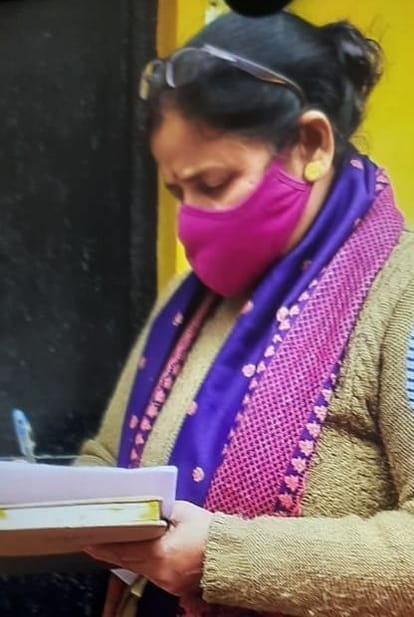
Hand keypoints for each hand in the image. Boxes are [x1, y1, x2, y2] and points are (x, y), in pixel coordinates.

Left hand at [84, 500, 212, 596]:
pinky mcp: (175, 588)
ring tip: (113, 546)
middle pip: (128, 562)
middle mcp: (160, 573)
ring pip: (140, 569)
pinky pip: (153, 574)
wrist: (234, 555)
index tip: (88, 542)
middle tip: (95, 543)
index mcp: (160, 553)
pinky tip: (138, 555)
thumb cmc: (209, 531)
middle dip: (111, 552)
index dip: (105, 546)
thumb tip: (148, 507)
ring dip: (127, 558)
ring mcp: (168, 584)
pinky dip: (143, 564)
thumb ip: (162, 509)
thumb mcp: (183, 511)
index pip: (125, 550)